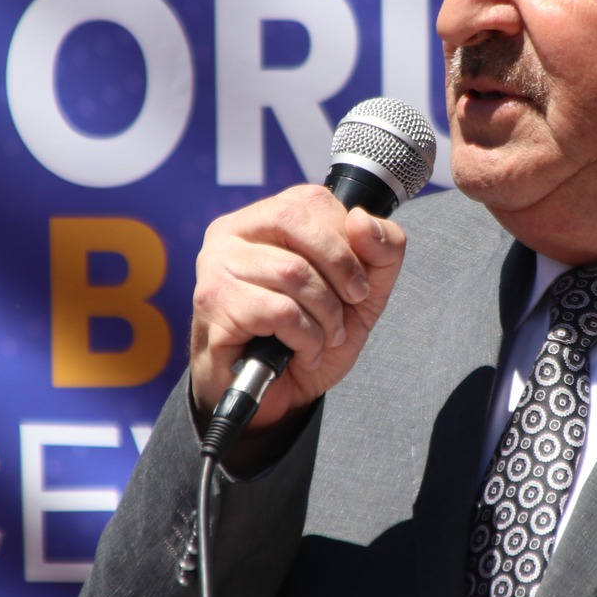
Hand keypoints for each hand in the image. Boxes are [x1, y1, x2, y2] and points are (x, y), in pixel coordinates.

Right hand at [189, 185, 406, 458]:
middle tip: (352, 304)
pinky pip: (278, 310)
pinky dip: (305, 337)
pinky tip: (301, 351)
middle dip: (340, 268)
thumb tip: (363, 220)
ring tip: (324, 336)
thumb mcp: (364, 291)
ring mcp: (217, 266)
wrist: (276, 395)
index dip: (348, 240)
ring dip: (325, 314)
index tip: (359, 281)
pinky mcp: (214, 305)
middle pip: (296, 221)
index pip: (312, 201)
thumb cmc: (312, 335)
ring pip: (291, 271)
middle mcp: (232, 233)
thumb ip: (382, 250)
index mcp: (265, 218)